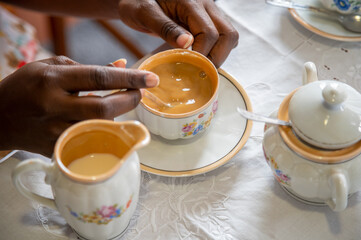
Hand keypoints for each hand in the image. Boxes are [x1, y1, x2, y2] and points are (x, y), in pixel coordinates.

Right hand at [0, 56, 158, 155]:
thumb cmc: (27, 86)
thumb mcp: (52, 66)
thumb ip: (88, 68)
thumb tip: (123, 66)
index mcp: (52, 80)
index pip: (99, 78)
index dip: (129, 79)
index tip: (151, 79)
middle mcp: (53, 106)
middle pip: (104, 108)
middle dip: (130, 100)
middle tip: (140, 93)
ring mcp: (54, 131)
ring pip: (100, 128)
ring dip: (119, 117)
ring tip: (123, 104)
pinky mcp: (56, 149)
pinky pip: (89, 141)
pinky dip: (104, 131)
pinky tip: (106, 123)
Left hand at [118, 0, 237, 67]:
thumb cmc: (137, 3)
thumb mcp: (145, 14)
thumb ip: (166, 28)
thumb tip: (188, 43)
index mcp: (190, 2)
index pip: (209, 33)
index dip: (202, 54)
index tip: (190, 67)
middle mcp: (205, 4)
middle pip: (228, 34)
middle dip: (217, 57)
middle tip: (201, 71)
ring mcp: (209, 11)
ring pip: (229, 35)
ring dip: (220, 54)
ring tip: (203, 66)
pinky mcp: (208, 18)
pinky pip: (223, 34)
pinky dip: (218, 48)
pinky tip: (203, 57)